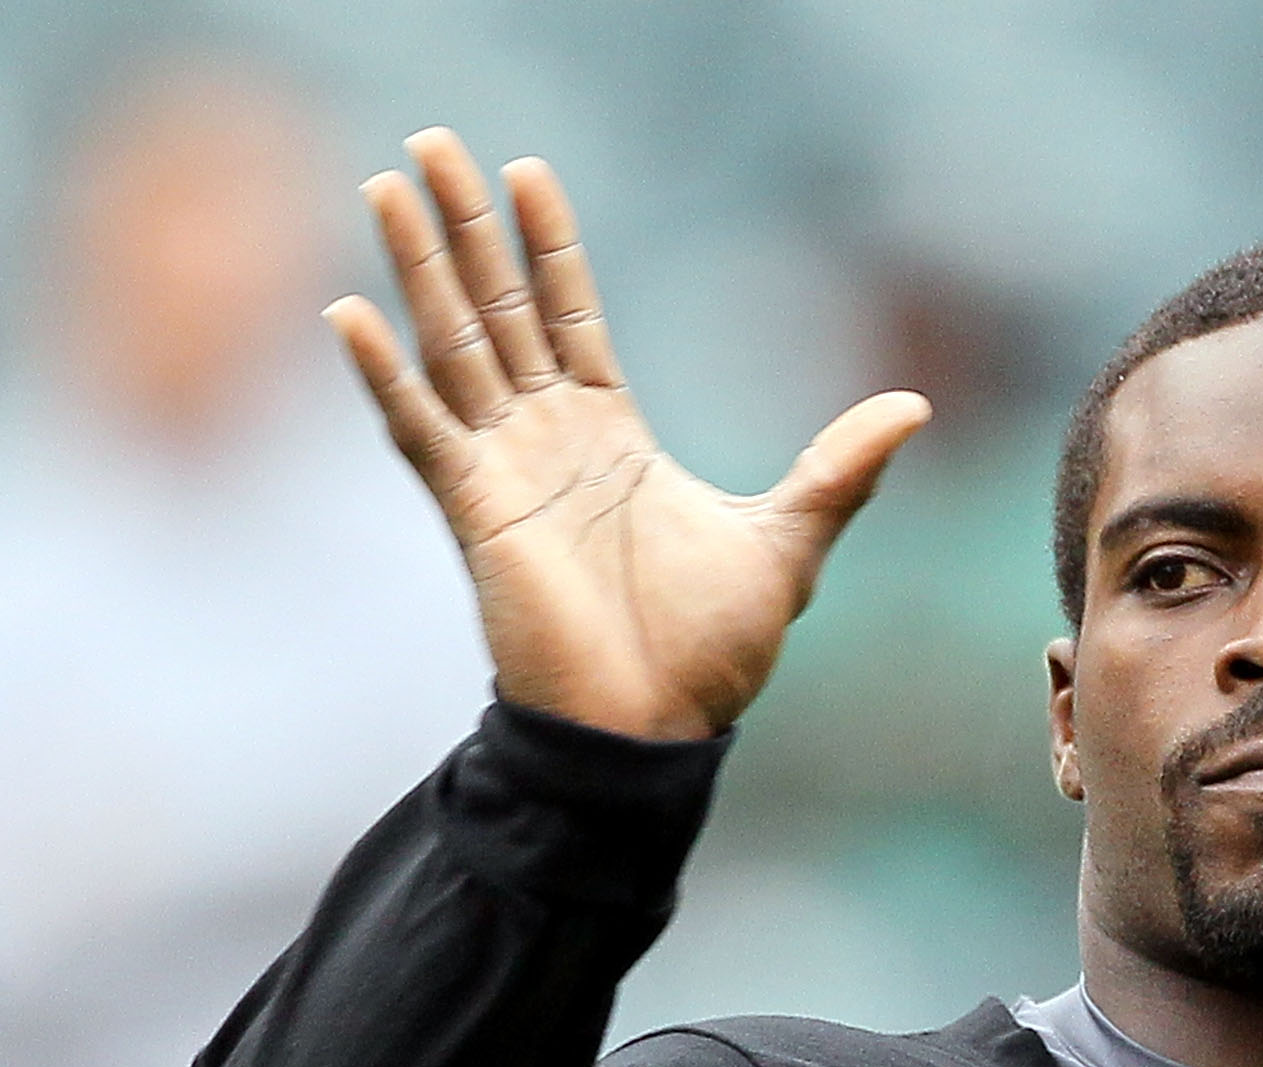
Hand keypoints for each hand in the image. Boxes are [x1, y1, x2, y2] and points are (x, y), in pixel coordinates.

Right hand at [325, 130, 930, 740]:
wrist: (659, 729)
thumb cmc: (710, 651)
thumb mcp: (790, 541)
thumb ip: (840, 469)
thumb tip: (915, 406)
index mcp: (609, 435)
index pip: (567, 313)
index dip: (547, 244)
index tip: (526, 171)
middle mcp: (545, 439)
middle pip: (496, 307)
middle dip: (465, 225)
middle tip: (430, 142)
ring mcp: (502, 471)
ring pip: (450, 345)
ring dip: (416, 268)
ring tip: (385, 185)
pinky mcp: (474, 513)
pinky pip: (419, 431)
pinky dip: (384, 375)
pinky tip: (347, 312)